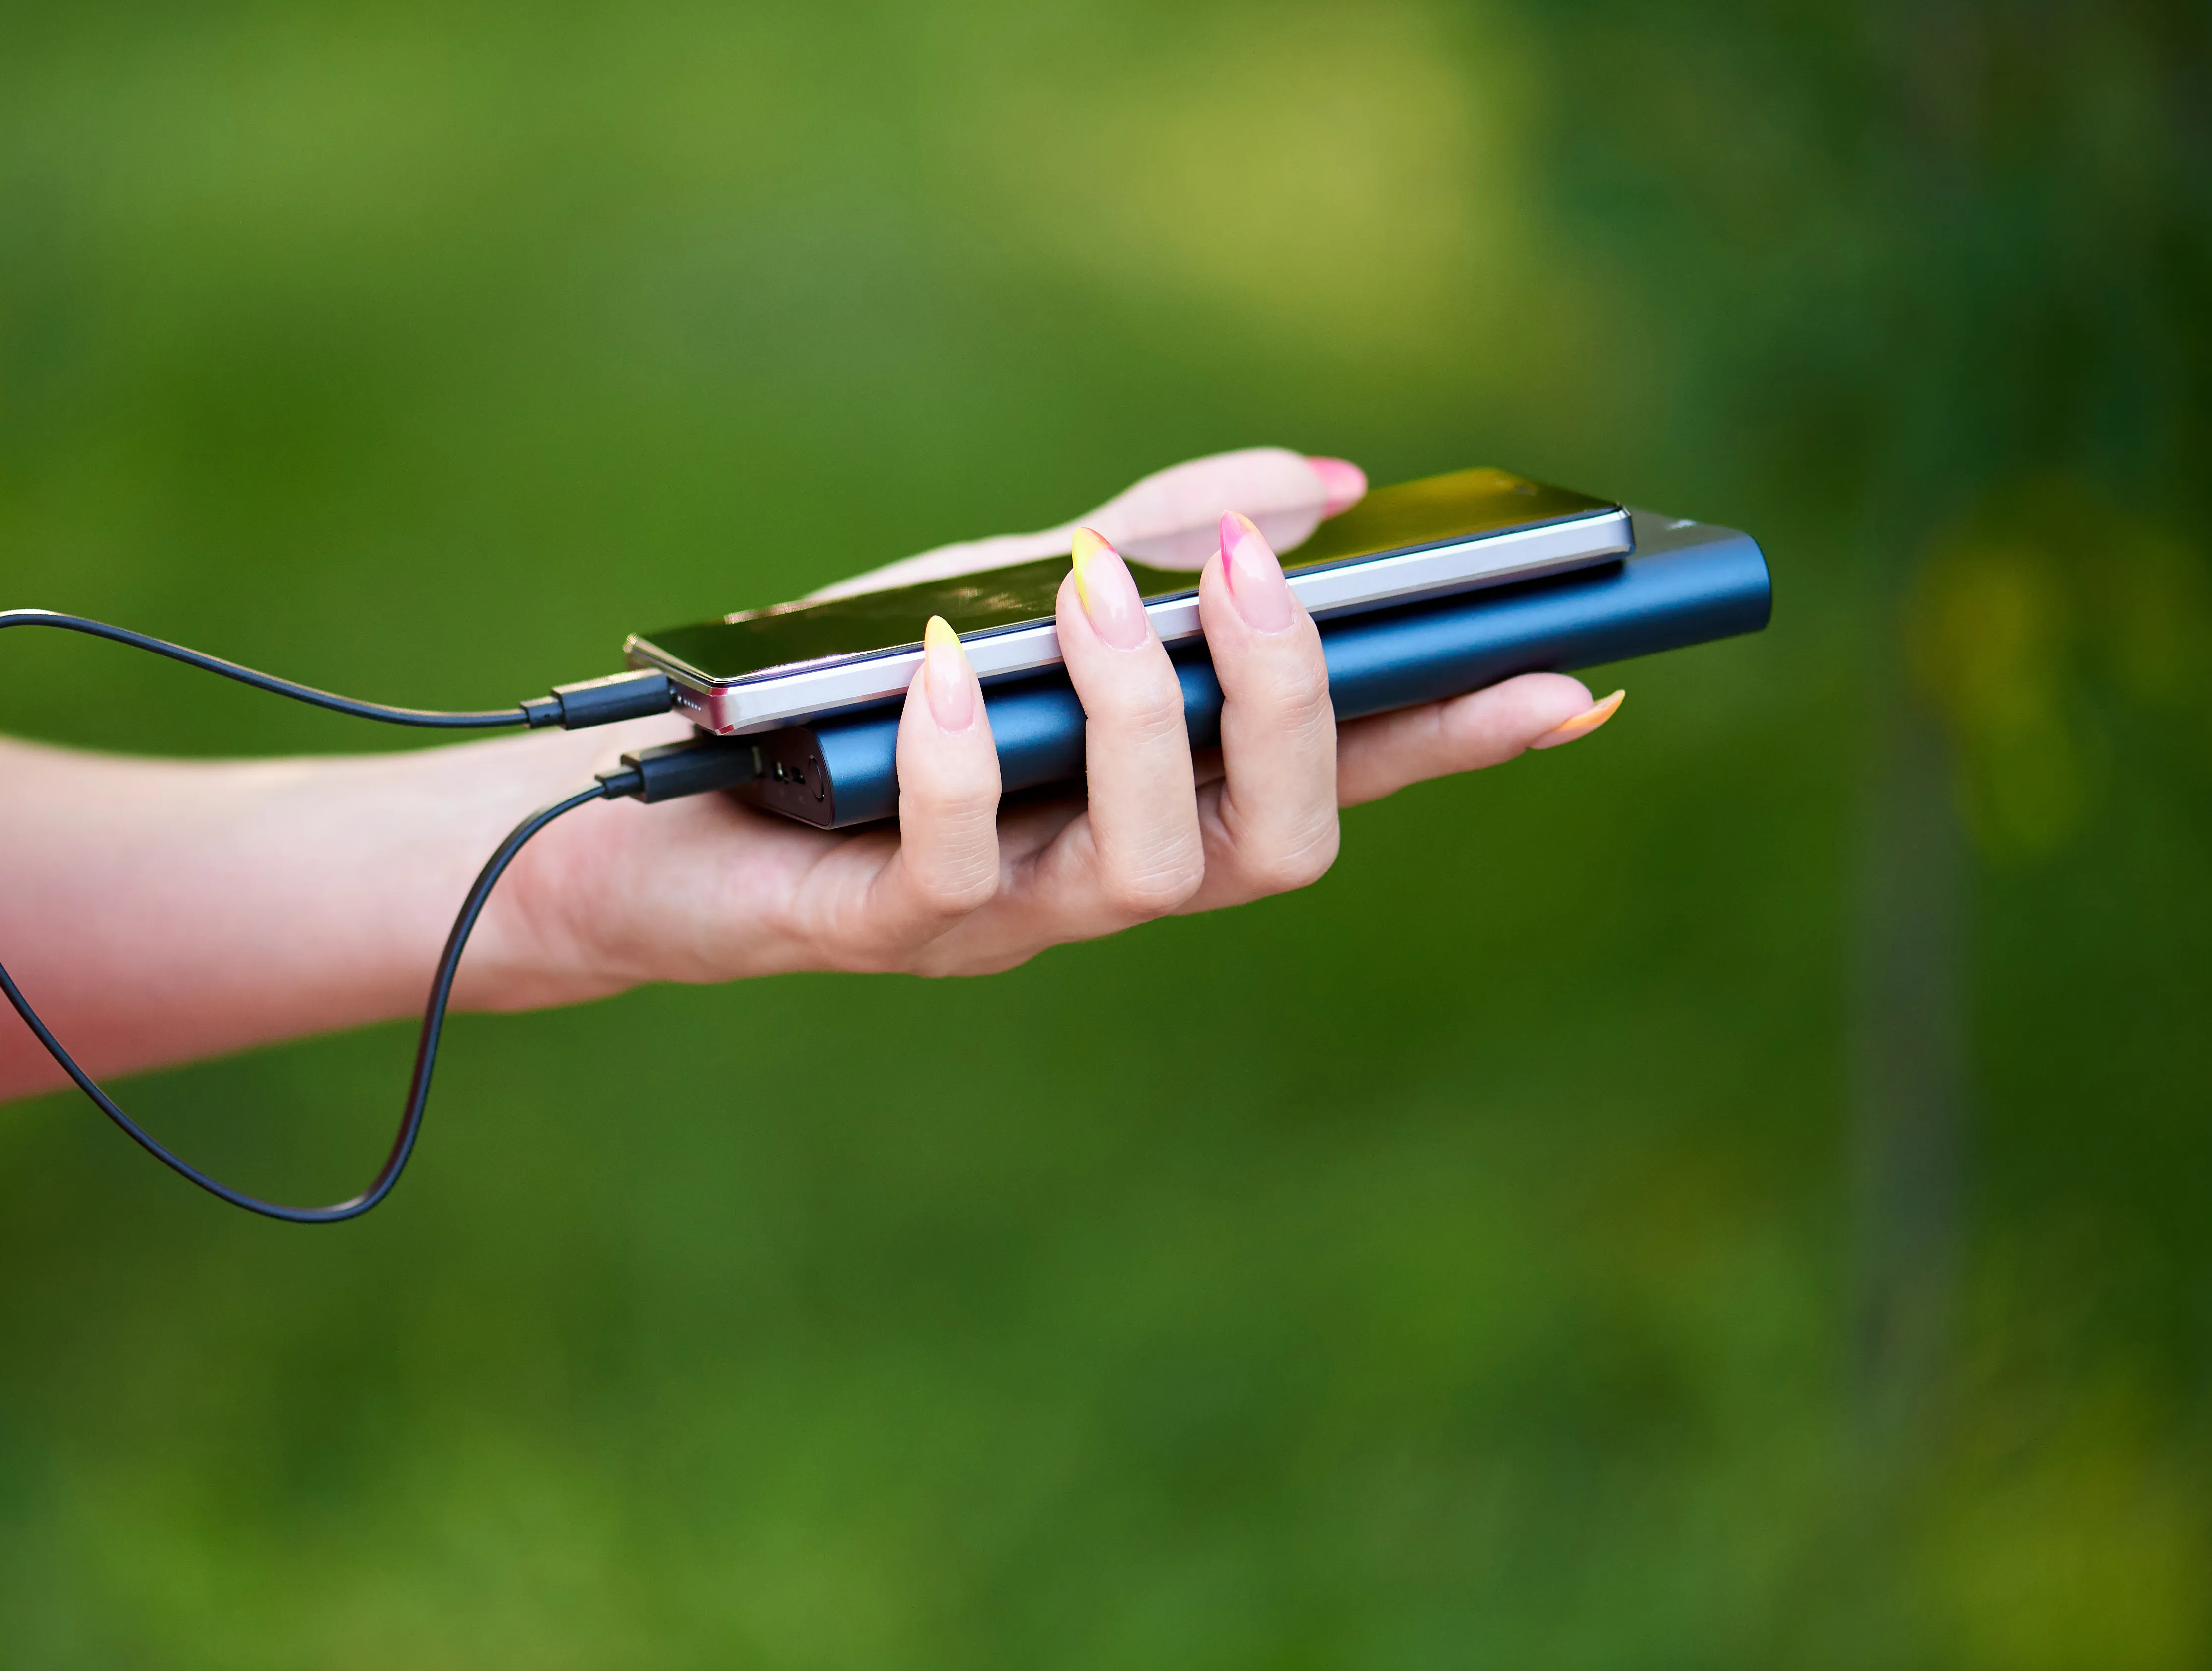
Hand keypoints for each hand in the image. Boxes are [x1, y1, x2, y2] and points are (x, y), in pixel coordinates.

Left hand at [490, 449, 1624, 996]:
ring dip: (1142, 718)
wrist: (643, 804)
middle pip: (1281, 848)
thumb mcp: (1016, 589)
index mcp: (1157, 799)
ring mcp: (1005, 919)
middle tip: (1261, 577)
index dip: (1456, 743)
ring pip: (1149, 871)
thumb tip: (1325, 485)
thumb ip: (1158, 540)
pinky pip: (954, 867)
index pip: (1342, 779)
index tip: (1567, 679)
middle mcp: (1108, 880)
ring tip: (1092, 598)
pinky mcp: (881, 932)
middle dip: (1295, 710)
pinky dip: (961, 758)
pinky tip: (947, 661)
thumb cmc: (847, 700)